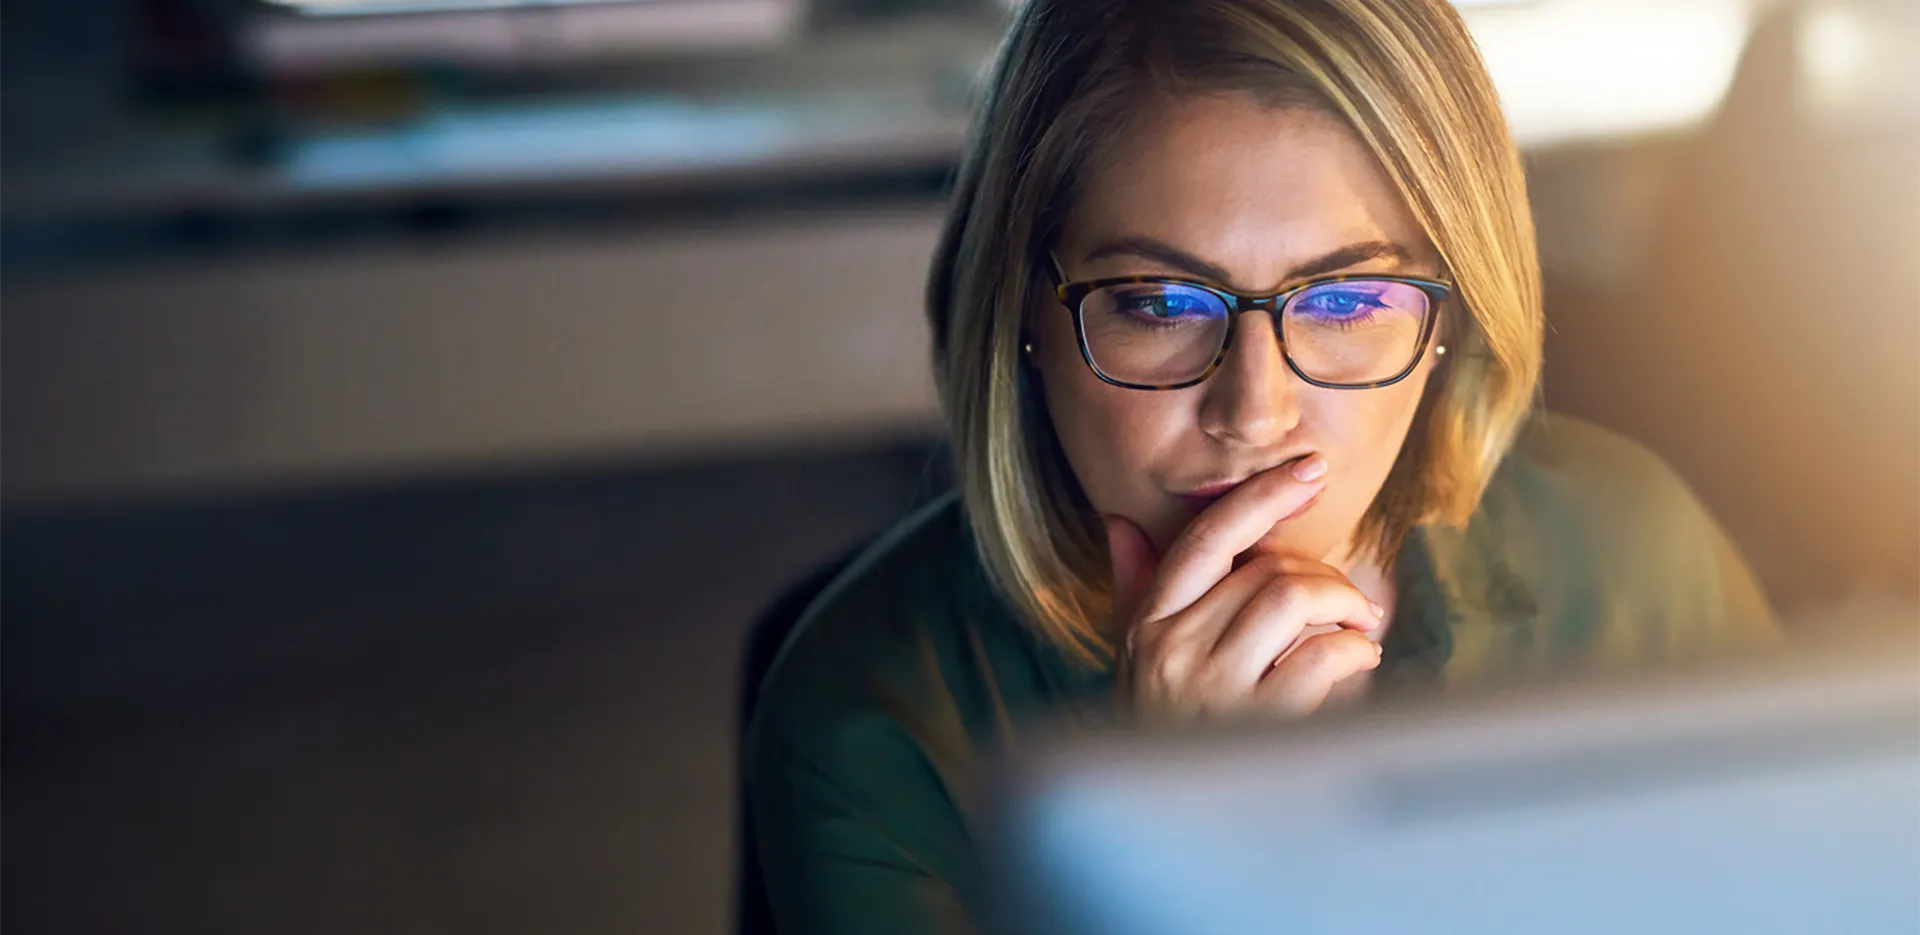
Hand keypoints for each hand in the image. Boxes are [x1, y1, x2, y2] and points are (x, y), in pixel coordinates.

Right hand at [1107, 456, 1384, 720]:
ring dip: (1344, 606)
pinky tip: (1358, 664)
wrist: (1163, 831)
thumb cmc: (1158, 738)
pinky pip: (1322, 656)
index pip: (1206, 538)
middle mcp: (1172, 650)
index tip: (1309, 471)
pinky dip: (1355, 652)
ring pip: (1294, 599)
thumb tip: (1120, 524)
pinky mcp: (1256, 726)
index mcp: (1146, 625)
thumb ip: (1134, 592)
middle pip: (1265, 569)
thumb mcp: (1132, 662)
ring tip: (1358, 629)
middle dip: (1322, 576)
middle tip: (1348, 602)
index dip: (1262, 496)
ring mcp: (1213, 689)